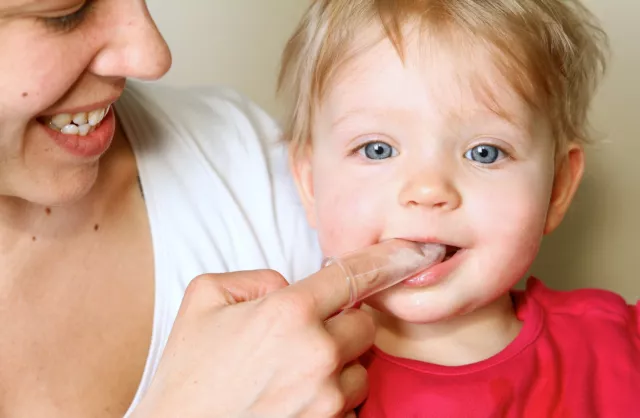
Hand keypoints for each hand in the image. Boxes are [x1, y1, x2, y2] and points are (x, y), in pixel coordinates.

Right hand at [132, 247, 387, 416]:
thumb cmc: (187, 375)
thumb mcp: (204, 300)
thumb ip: (257, 278)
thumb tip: (290, 286)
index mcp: (287, 312)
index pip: (353, 275)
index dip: (385, 261)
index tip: (413, 253)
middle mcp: (317, 354)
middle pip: (366, 327)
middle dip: (343, 328)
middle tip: (305, 340)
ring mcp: (327, 400)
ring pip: (360, 371)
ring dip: (337, 370)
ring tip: (291, 380)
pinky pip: (351, 408)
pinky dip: (332, 404)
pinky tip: (295, 405)